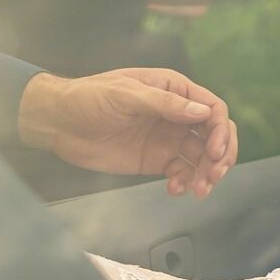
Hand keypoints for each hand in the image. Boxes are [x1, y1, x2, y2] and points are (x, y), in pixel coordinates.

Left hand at [18, 68, 238, 197]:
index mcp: (173, 90)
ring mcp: (167, 138)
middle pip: (214, 134)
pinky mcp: (156, 159)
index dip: (220, 130)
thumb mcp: (126, 94)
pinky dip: (185, 182)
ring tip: (197, 190)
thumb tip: (202, 113)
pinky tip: (175, 189)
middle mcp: (176, 114)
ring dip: (206, 174)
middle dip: (220, 155)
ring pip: (201, 157)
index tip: (214, 151)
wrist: (59, 123)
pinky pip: (182, 171)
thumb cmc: (89, 98)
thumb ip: (164, 104)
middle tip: (213, 174)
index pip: (212, 108)